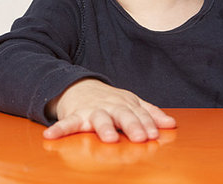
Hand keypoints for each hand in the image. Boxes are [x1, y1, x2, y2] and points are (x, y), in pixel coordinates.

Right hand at [43, 78, 175, 142]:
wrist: (77, 86)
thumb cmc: (108, 99)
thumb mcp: (130, 102)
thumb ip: (150, 113)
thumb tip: (171, 124)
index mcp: (124, 104)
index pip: (139, 114)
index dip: (147, 124)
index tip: (154, 134)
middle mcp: (109, 106)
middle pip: (122, 114)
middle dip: (131, 125)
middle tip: (140, 137)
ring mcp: (91, 110)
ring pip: (98, 118)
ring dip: (103, 127)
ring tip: (108, 138)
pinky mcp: (74, 115)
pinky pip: (67, 123)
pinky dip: (59, 129)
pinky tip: (51, 136)